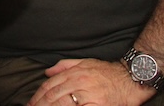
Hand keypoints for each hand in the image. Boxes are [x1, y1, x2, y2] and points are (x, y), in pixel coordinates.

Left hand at [26, 58, 155, 105]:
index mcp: (74, 73)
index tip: (31, 103)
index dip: (38, 95)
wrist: (131, 78)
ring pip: (63, 103)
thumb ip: (64, 66)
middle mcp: (79, 82)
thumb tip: (47, 72)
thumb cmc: (108, 71)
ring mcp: (88, 95)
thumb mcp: (85, 62)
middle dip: (40, 104)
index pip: (50, 85)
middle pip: (53, 95)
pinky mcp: (98, 105)